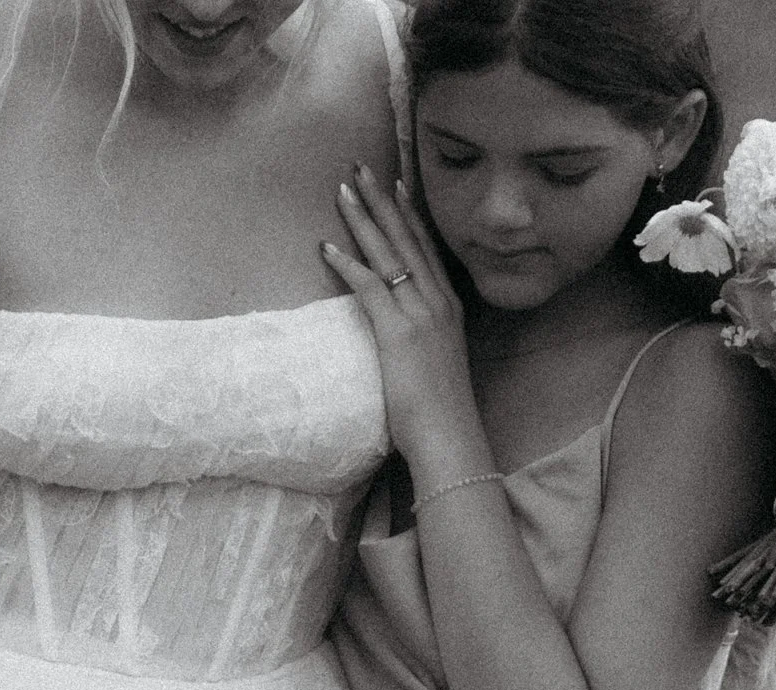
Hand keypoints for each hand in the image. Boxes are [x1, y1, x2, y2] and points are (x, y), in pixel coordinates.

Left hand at [322, 169, 483, 478]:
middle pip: (406, 239)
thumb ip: (426, 340)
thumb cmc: (440, 411)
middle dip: (381, 202)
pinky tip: (326, 246)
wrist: (449, 434)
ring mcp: (419, 313)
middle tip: (361, 168)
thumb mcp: (438, 363)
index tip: (394, 185)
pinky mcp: (398, 332)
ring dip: (362, 220)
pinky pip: (369, 287)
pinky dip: (347, 265)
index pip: (426, 248)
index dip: (408, 214)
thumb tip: (411, 339)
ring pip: (387, 254)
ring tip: (342, 190)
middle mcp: (436, 301)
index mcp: (448, 306)